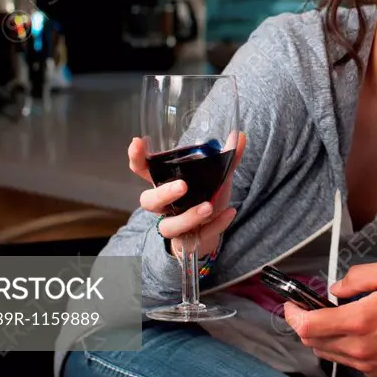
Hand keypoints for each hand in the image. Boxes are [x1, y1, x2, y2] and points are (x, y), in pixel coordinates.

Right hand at [128, 132, 245, 257]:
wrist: (211, 230)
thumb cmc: (205, 197)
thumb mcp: (216, 177)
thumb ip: (227, 158)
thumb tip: (240, 135)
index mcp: (165, 183)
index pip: (142, 170)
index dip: (136, 157)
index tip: (138, 142)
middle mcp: (164, 205)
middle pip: (149, 201)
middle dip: (163, 193)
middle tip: (183, 186)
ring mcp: (175, 224)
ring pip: (168, 226)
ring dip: (188, 216)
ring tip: (208, 207)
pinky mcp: (189, 241)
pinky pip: (198, 236)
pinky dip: (216, 225)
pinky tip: (229, 213)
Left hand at [284, 260, 376, 376]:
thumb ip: (357, 277)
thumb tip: (335, 289)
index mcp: (359, 321)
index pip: (308, 325)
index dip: (292, 314)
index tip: (290, 303)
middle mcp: (359, 347)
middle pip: (312, 342)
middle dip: (303, 324)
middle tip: (306, 307)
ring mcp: (367, 363)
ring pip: (327, 353)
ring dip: (319, 335)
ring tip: (327, 316)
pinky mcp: (375, 371)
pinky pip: (345, 360)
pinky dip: (338, 345)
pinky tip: (350, 329)